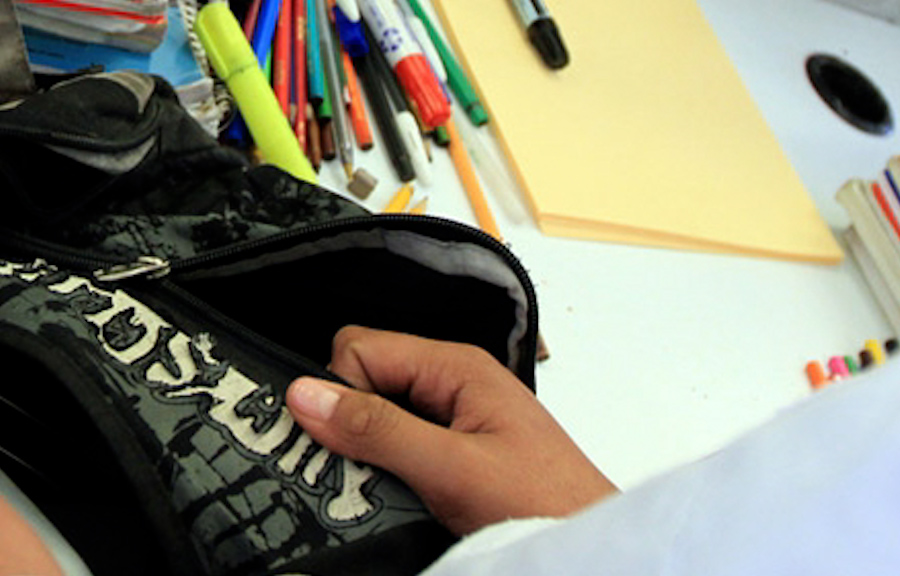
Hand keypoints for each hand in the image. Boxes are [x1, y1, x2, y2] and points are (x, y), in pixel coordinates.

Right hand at [285, 326, 615, 535]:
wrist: (590, 552)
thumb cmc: (548, 505)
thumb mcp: (451, 467)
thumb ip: (378, 429)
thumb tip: (309, 394)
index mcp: (456, 366)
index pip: (360, 347)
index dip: (343, 393)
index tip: (346, 440)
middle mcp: (453, 385)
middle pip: (365, 382)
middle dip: (353, 425)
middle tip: (369, 471)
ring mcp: (454, 422)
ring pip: (377, 419)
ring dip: (372, 454)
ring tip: (396, 490)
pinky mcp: (454, 456)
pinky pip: (397, 449)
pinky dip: (389, 473)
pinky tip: (406, 497)